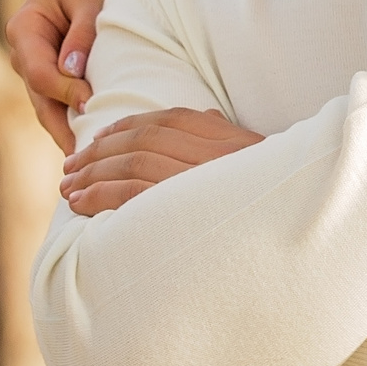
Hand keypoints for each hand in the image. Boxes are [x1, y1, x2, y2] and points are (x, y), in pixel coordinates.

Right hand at [7, 0, 240, 150]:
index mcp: (24, 28)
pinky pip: (63, 102)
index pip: (40, 74)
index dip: (66, 92)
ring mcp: (37, 65)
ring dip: (70, 132)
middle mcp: (24, 51)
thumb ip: (82, 33)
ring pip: (50, 107)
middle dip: (63, 130)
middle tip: (86, 161)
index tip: (93, 104)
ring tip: (92, 164)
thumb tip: (72, 72)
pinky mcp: (55, 72)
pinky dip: (77, 120)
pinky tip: (96, 146)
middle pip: (41, 101)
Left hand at [59, 106, 263, 216]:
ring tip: (68, 187)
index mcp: (236, 141)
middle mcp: (220, 155)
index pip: (172, 119)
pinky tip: (80, 204)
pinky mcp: (187, 212)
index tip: (100, 138)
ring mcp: (205, 182)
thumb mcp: (262, 166)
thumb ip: (229, 139)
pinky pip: (134, 195)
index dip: (130, 126)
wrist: (299, 250)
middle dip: (101, 151)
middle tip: (71, 164)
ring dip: (94, 174)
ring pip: (135, 163)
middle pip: (147, 139)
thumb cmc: (277, 211)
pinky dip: (101, 195)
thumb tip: (209, 115)